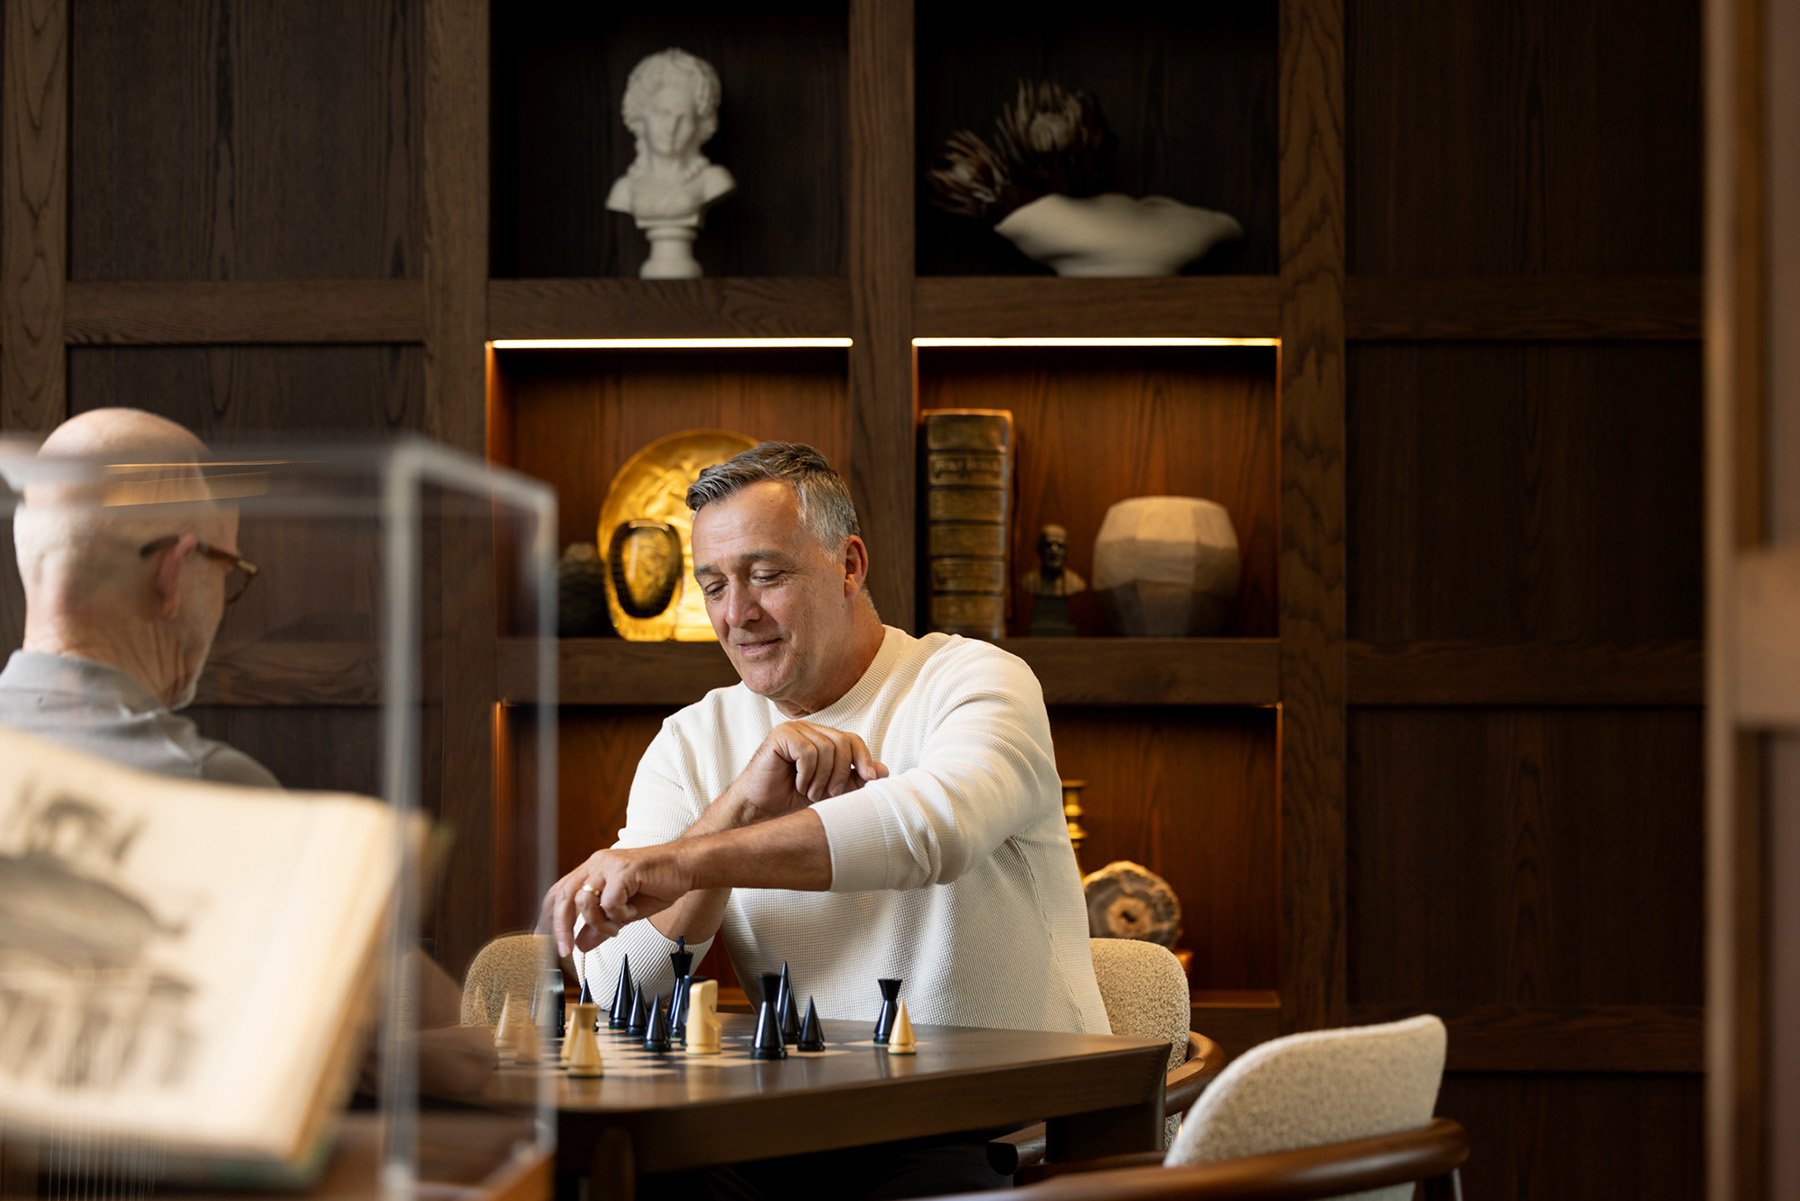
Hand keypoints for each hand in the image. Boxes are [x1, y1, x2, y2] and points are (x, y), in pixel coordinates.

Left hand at [540, 845, 697, 955]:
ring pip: (585, 900)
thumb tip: (580, 944)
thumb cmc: (659, 884)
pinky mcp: (624, 870)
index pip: (559, 892)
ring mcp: (609, 864)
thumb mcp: (625, 912)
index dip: (549, 917)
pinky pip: (610, 901)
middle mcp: (597, 863)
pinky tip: (632, 913)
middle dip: (562, 927)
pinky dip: (619, 915)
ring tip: (617, 926)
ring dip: (599, 922)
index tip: (547, 941)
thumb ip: (601, 926)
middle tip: (567, 950)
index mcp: (593, 870)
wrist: (686, 866)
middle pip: (564, 896)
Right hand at [730, 721, 888, 823]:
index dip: (864, 758)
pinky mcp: (780, 735)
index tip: (871, 780)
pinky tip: (798, 784)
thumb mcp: (831, 791)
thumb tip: (884, 770)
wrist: (761, 810)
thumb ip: (855, 779)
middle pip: (842, 742)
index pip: (852, 740)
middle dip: (841, 773)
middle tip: (828, 793)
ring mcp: (794, 730)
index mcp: (822, 738)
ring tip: (810, 792)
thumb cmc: (793, 799)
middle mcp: (809, 730)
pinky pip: (807, 751)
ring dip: (822, 778)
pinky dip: (807, 773)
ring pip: (826, 748)